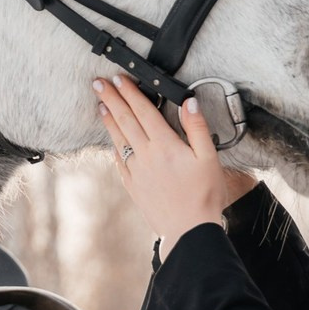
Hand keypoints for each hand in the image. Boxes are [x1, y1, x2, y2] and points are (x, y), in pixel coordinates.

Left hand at [93, 75, 256, 258]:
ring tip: (101, 105)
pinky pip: (120, 162)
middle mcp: (146, 155)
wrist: (189, 231)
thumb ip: (197, 128)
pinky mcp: (134, 187)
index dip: (130, 92)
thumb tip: (189, 102)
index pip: (143, 110)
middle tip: (99, 83)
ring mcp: (137, 172)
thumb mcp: (209, 158)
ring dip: (109, 120)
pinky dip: (114, 147)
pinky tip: (112, 141)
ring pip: (119, 139)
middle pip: (125, 120)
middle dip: (112, 99)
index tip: (119, 78)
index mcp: (165, 145)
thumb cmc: (204, 196)